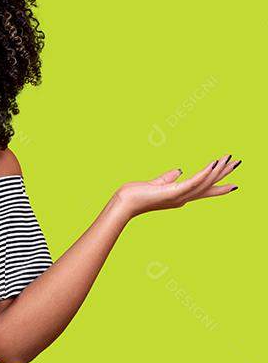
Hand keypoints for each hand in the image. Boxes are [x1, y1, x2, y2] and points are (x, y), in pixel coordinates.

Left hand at [113, 153, 240, 218]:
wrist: (124, 203)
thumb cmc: (136, 195)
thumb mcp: (156, 183)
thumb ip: (168, 178)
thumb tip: (179, 170)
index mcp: (180, 196)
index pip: (203, 190)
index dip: (218, 187)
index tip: (234, 185)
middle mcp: (183, 198)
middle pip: (208, 185)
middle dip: (224, 175)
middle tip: (238, 163)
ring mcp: (179, 196)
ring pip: (204, 182)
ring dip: (218, 170)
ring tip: (229, 158)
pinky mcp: (173, 192)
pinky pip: (193, 182)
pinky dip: (204, 174)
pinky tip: (213, 164)